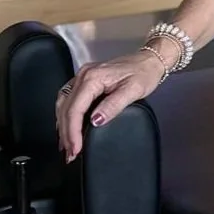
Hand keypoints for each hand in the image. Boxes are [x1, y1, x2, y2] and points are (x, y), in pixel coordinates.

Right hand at [55, 48, 165, 162]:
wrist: (149, 60)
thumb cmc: (144, 73)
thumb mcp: (133, 91)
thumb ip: (113, 106)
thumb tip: (96, 121)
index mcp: (93, 78)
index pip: (75, 108)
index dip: (72, 131)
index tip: (75, 148)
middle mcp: (84, 75)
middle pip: (66, 108)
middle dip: (66, 133)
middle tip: (70, 153)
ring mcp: (83, 76)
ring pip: (63, 104)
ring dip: (63, 126)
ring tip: (67, 145)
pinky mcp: (85, 80)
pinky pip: (69, 99)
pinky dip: (66, 115)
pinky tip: (68, 127)